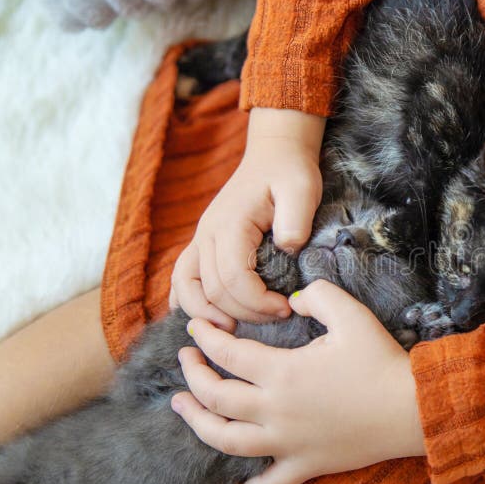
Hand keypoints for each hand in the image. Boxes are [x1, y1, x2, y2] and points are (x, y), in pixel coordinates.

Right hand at [170, 108, 324, 329]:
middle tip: (277, 317)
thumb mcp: (302, 189)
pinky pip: (181, 279)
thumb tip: (287, 249)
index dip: (258, 302)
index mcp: (230, 224)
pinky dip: (188, 302)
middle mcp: (207, 234)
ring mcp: (200, 239)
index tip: (286, 307)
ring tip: (236, 328)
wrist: (274, 155)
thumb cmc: (290, 173)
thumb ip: (295, 219)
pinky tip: (205, 319)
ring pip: (186, 288)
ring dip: (208, 314)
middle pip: (212, 291)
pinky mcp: (203, 244)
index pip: (233, 279)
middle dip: (244, 313)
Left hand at [171, 280, 425, 483]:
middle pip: (216, 397)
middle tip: (185, 360)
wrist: (411, 408)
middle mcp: (276, 411)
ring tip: (182, 407)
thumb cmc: (381, 361)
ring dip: (197, 423)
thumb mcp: (351, 314)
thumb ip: (317, 296)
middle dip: (192, 376)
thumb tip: (291, 301)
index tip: (195, 326)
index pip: (228, 354)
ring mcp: (287, 443)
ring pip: (225, 440)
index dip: (205, 337)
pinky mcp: (304, 464)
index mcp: (284, 372)